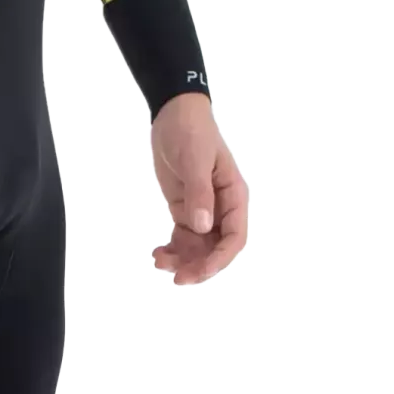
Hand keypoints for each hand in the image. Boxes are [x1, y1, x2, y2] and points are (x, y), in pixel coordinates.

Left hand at [150, 92, 247, 286]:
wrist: (173, 116)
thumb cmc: (191, 131)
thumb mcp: (195, 161)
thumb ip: (200, 194)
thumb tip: (203, 225)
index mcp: (233, 195)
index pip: (234, 237)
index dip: (219, 258)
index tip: (198, 270)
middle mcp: (220, 208)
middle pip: (216, 249)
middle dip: (199, 266)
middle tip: (177, 277)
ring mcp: (203, 211)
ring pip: (198, 248)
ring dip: (183, 261)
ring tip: (161, 262)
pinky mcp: (186, 212)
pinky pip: (183, 240)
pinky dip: (173, 251)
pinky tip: (158, 254)